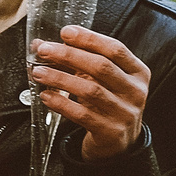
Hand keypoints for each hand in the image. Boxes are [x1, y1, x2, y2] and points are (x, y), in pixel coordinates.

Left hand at [30, 25, 148, 160]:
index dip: (90, 39)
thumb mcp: (101, 80)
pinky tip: (46, 96)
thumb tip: (40, 44)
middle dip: (69, 55)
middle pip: (101, 66)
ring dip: (60, 78)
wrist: (119, 143)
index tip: (65, 31)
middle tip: (44, 50)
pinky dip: (61, 103)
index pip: (115, 49)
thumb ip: (76, 61)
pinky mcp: (110, 131)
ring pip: (90, 90)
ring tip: (38, 72)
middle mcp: (135, 91)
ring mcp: (124, 112)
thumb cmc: (108, 103)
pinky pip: (82, 114)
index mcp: (137, 72)